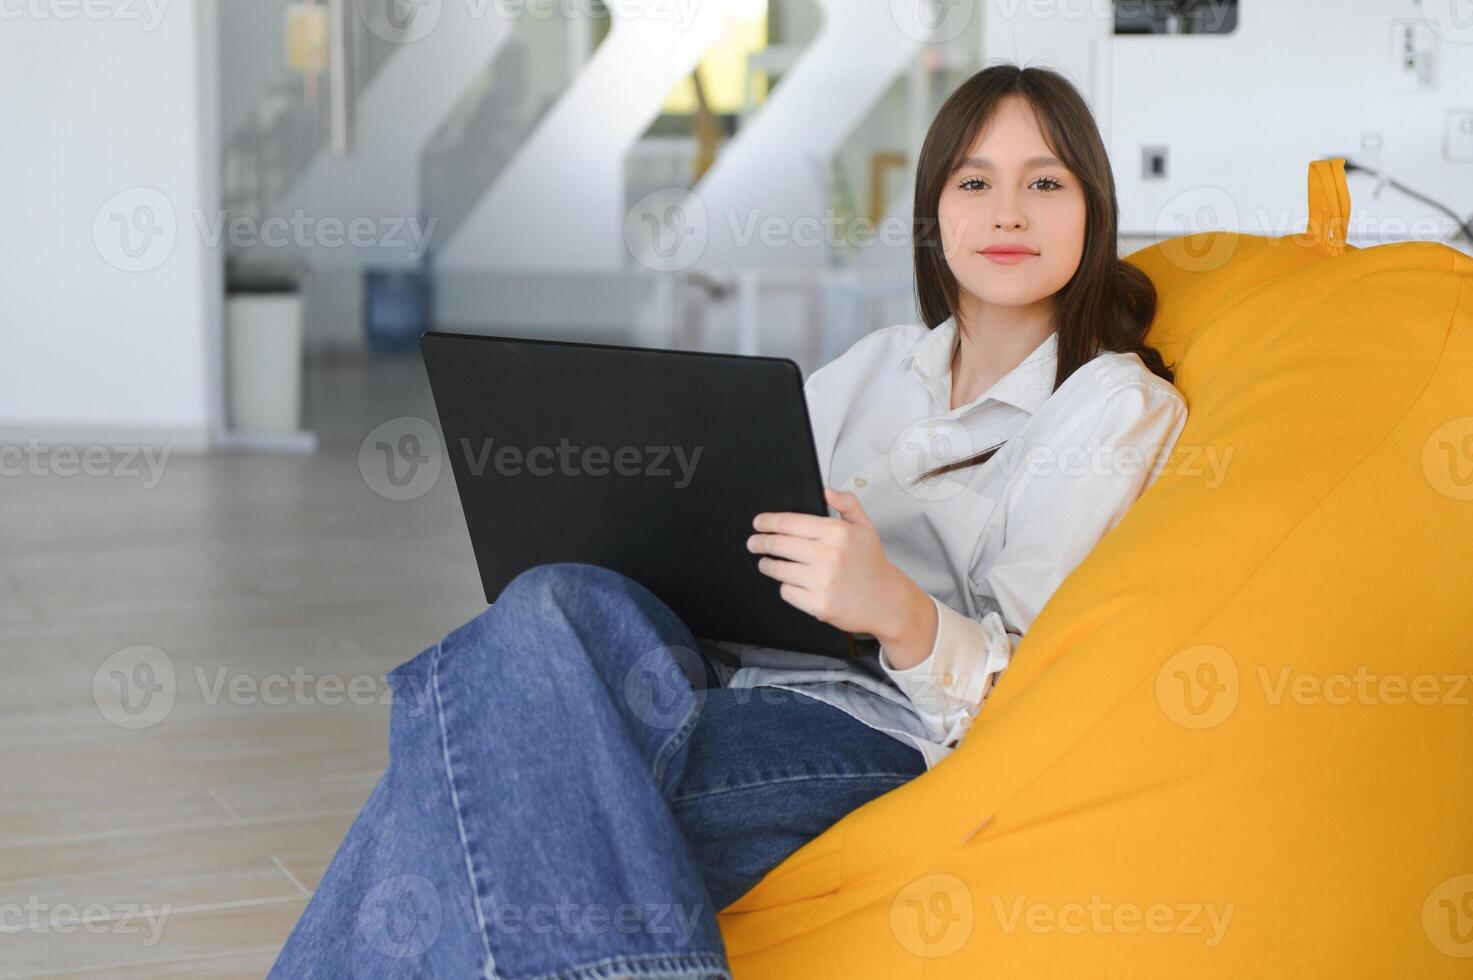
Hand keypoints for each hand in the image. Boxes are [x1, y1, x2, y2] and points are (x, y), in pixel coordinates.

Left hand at [748, 487, 931, 651]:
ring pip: (778, 569)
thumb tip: (826, 490)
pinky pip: (787, 591)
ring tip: (767, 563)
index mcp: (837, 532)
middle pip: (779, 544)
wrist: (887, 602)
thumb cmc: (873, 565)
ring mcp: (822, 581)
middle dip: (760, 542)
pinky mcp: (818, 604)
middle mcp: (828, 555)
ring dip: (768, 565)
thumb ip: (847, 503)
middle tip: (754, 543)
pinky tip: (792, 582)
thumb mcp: (865, 527)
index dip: (768, 522)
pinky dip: (786, 587)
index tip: (758, 523)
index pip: (790, 522)